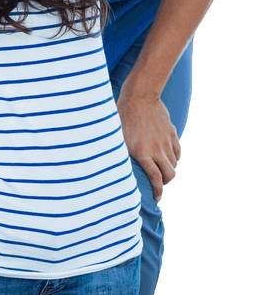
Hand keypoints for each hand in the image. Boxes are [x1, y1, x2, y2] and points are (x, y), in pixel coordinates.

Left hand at [117, 86, 180, 200]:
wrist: (139, 97)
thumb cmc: (122, 117)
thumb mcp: (118, 138)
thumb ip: (123, 154)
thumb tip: (117, 169)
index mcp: (141, 152)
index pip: (155, 179)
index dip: (158, 191)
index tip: (157, 198)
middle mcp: (156, 149)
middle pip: (170, 175)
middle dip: (166, 183)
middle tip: (159, 184)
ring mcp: (166, 141)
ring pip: (174, 164)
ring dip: (169, 170)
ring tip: (161, 170)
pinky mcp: (171, 133)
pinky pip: (177, 151)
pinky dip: (174, 158)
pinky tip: (166, 157)